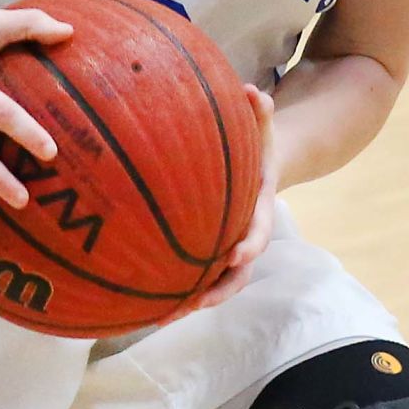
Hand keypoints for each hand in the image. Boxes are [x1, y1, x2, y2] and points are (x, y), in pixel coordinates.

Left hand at [172, 86, 276, 318]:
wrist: (259, 165)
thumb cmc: (256, 144)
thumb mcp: (262, 126)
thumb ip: (260, 111)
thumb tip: (255, 91)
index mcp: (260, 209)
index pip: (258, 232)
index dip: (249, 245)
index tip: (235, 255)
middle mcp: (246, 235)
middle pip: (237, 274)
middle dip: (216, 292)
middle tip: (192, 304)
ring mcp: (228, 248)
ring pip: (215, 284)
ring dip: (192, 301)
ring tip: (160, 317)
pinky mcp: (210, 252)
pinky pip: (197, 275)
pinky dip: (178, 290)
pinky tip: (145, 300)